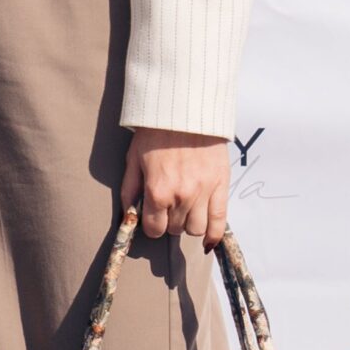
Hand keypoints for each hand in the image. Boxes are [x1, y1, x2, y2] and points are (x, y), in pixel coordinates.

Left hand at [120, 129, 229, 245]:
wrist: (185, 109)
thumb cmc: (156, 133)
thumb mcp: (133, 160)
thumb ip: (129, 191)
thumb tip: (128, 216)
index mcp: (157, 190)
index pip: (154, 229)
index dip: (152, 225)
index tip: (153, 217)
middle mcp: (181, 196)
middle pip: (175, 229)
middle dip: (170, 221)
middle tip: (169, 206)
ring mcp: (203, 192)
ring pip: (196, 229)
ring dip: (189, 224)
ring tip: (186, 209)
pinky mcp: (221, 185)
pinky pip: (220, 222)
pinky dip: (214, 235)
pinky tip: (208, 240)